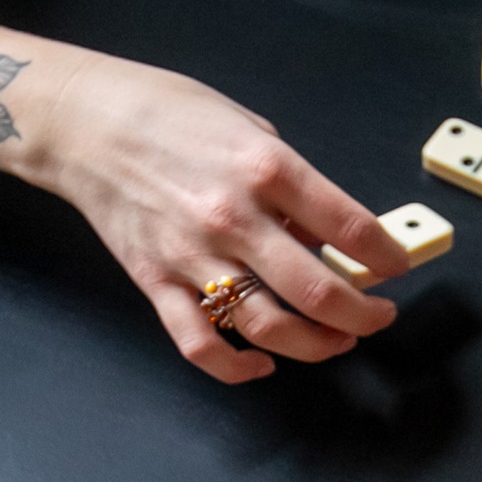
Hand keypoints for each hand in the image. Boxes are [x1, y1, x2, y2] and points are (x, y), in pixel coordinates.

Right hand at [0, 0, 407, 383]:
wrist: (85, 123)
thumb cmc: (171, 114)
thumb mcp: (250, 128)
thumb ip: (291, 183)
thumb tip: (325, 232)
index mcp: (267, 168)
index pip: (350, 227)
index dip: (386, 257)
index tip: (396, 268)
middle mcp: (233, 217)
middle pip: (317, 291)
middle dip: (363, 314)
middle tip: (378, 317)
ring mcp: (192, 256)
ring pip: (268, 326)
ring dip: (315, 344)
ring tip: (337, 340)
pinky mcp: (155, 282)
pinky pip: (200, 343)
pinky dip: (236, 367)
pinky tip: (262, 366)